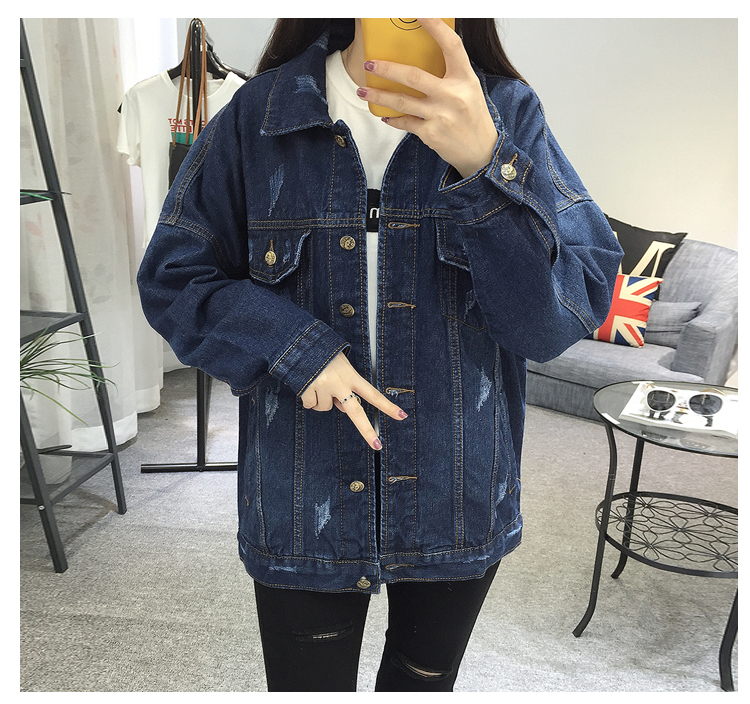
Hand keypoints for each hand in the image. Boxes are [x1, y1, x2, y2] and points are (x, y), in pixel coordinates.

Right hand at [300, 351, 407, 449]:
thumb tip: (343, 409)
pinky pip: (310, 405)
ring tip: (317, 382)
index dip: (387, 406)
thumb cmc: (323, 353)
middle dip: (367, 430)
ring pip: (325, 408)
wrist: (300, 343)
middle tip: (377, 445)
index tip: (402, 416)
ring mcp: (324, 387)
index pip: (373, 394)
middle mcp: (340, 383)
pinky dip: (308, 398)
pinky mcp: (308, 390)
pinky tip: (307, 384)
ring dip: (321, 400)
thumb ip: (345, 386)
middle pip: (356, 412)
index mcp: (351, 376)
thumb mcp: (341, 365)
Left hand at [356, 18, 498, 178]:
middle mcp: (453, 95)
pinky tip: (384, 114)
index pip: (451, 45)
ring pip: (402, 102)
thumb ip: (450, 73)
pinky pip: (405, 122)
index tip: (419, 12)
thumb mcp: (469, 88)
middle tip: (369, 62)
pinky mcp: (431, 134)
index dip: (435, 26)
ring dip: (379, 95)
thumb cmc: (472, 116)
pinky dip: (392, 118)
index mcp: (464, 78)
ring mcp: (441, 116)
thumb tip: (423, 54)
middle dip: (387, 68)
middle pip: (414, 76)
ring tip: (362, 90)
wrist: (481, 151)